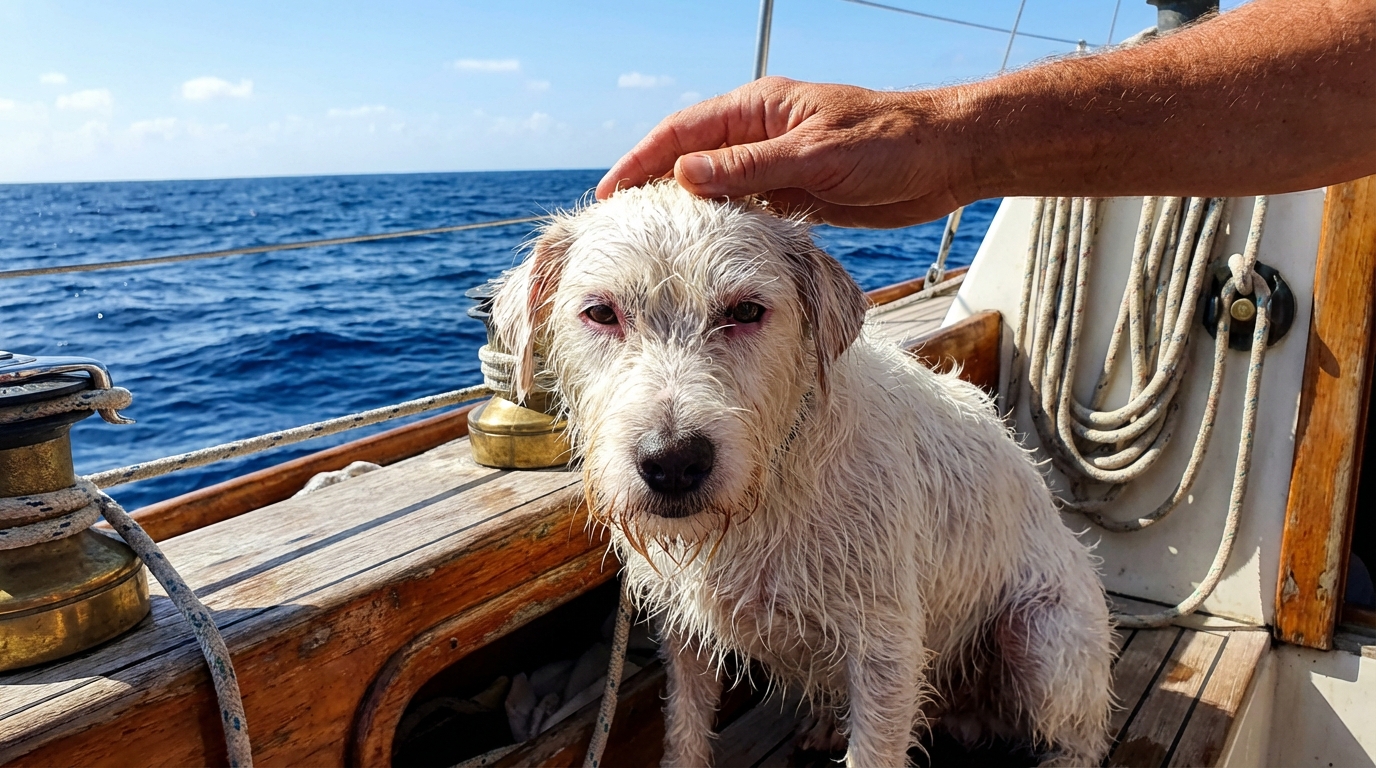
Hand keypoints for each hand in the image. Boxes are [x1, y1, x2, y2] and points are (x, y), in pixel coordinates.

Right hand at [595, 77, 969, 227]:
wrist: (948, 159)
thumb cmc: (890, 143)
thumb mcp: (816, 154)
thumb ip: (750, 167)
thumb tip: (684, 174)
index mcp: (760, 108)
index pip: (683, 132)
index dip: (642, 161)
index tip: (612, 193)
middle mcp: (763, 134)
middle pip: (693, 162)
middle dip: (657, 192)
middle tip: (623, 229)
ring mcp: (780, 165)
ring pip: (720, 192)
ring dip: (691, 217)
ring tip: (656, 250)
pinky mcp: (799, 194)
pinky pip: (750, 213)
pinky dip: (728, 232)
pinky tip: (710, 258)